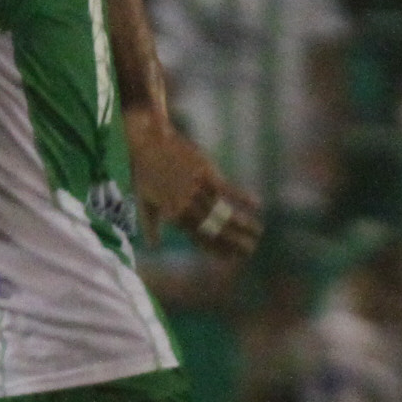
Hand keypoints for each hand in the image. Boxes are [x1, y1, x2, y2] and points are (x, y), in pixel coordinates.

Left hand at [124, 109, 263, 261]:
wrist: (147, 143)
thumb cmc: (144, 173)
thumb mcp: (144, 202)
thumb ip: (151, 226)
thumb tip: (153, 247)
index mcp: (173, 216)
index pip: (199, 239)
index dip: (216, 250)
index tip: (231, 259)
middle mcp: (186, 206)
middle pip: (214, 230)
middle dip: (234, 242)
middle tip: (250, 251)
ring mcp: (196, 190)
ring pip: (222, 212)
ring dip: (242, 224)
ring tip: (257, 233)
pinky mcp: (204, 172)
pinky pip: (227, 188)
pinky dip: (243, 197)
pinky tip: (257, 205)